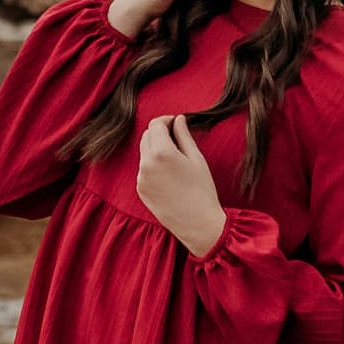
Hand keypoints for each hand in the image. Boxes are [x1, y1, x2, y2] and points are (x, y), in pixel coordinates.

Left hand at [136, 113, 226, 254]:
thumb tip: (178, 119)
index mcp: (161, 152)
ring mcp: (141, 178)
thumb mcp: (196, 158)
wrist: (197, 223)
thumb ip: (184, 135)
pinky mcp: (141, 190)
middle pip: (146, 136)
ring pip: (144, 153)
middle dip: (159, 133)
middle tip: (177, 138)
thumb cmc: (202, 190)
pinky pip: (144, 169)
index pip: (155, 124)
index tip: (176, 123)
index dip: (166, 120)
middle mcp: (146, 164)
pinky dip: (153, 165)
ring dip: (155, 149)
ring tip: (175, 160)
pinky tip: (169, 175)